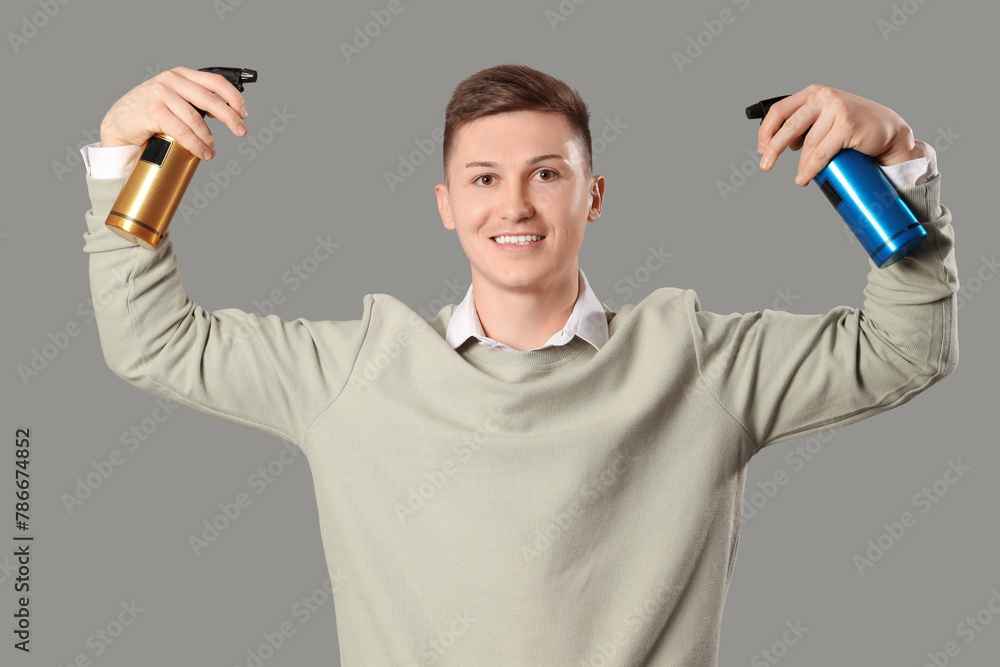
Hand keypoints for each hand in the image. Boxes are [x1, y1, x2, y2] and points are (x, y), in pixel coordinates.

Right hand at [100, 66, 248, 159]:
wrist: (119, 122)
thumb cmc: (149, 113)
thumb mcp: (174, 100)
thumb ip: (194, 100)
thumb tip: (224, 114)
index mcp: (181, 75)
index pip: (215, 81)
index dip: (233, 97)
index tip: (244, 113)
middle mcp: (171, 80)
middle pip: (210, 99)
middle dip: (230, 118)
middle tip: (241, 131)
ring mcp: (160, 93)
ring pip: (196, 119)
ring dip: (208, 139)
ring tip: (211, 151)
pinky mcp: (152, 110)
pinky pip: (181, 130)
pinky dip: (195, 144)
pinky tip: (201, 152)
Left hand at [757, 84, 924, 185]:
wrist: (888, 130)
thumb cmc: (855, 126)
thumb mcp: (826, 118)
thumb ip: (806, 124)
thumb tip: (784, 144)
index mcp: (814, 93)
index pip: (780, 110)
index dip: (766, 131)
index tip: (762, 148)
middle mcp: (824, 97)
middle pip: (789, 126)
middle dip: (774, 148)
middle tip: (766, 165)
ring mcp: (837, 109)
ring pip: (807, 144)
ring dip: (800, 165)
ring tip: (800, 177)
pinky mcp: (847, 125)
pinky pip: (821, 152)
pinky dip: (811, 168)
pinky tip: (805, 176)